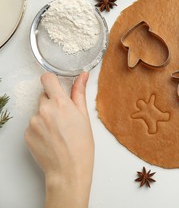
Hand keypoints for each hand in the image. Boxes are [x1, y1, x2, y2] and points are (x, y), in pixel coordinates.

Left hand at [25, 72, 93, 207]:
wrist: (68, 170)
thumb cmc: (81, 146)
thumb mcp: (84, 116)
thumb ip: (80, 93)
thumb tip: (83, 76)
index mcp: (61, 103)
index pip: (47, 79)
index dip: (52, 80)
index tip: (56, 86)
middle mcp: (44, 110)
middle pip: (44, 96)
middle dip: (53, 102)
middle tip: (65, 117)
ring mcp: (33, 122)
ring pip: (39, 111)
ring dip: (46, 117)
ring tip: (59, 132)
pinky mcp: (26, 133)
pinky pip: (33, 125)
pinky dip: (41, 129)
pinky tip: (51, 139)